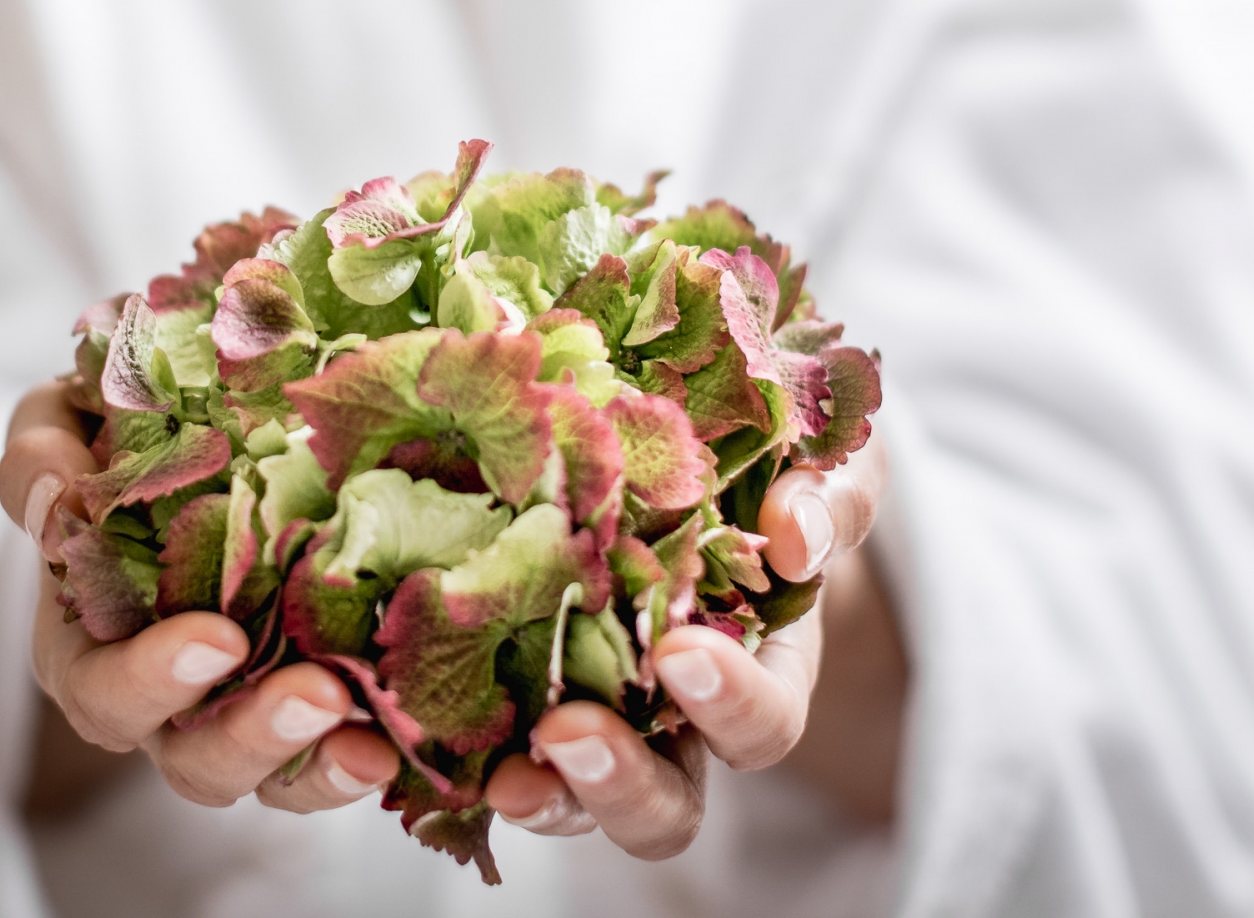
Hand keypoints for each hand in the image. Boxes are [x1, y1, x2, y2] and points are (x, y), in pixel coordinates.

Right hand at [0, 382, 400, 816]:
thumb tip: (56, 492)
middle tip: (317, 696)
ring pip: (274, 777)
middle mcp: (165, 701)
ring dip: (321, 765)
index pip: (103, 689)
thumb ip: (40, 449)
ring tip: (371, 742)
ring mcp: (245, 709)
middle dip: (253, 737)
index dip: (151, 679)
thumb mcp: (61, 420)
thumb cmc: (114, 429)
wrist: (196, 427)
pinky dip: (373, 750)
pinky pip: (339, 751)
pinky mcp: (318, 701)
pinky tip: (411, 731)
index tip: (217, 640)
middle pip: (194, 760)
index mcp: (90, 643)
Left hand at [481, 433, 892, 856]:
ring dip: (543, 794)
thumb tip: (795, 538)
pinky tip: (422, 729)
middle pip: (664, 803)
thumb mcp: (827, 460)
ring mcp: (593, 708)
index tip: (682, 655)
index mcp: (760, 667)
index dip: (731, 706)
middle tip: (570, 734)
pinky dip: (460, 747)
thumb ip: (832, 495)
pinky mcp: (513, 685)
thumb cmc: (775, 458)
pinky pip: (488, 744)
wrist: (687, 449)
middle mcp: (675, 717)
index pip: (761, 724)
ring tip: (505, 778)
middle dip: (621, 783)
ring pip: (573, 797)